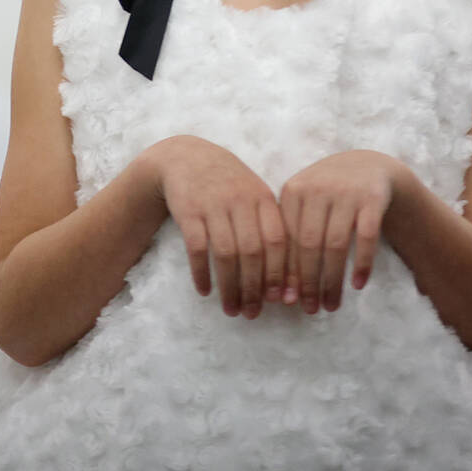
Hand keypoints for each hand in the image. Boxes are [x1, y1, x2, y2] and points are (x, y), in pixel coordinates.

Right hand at [146, 135, 286, 317]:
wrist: (185, 157)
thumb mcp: (254, 196)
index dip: (281, 273)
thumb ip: (270, 228)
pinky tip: (204, 291)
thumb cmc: (229, 184)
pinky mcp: (187, 211)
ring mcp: (212, 205)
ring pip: (225, 254)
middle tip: (253, 313)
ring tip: (231, 310)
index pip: (278, 242)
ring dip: (229, 287)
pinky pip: (197, 248)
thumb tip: (286, 278)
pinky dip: (201, 273)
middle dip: (254, 288)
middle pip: (252, 252)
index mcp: (263, 199)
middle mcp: (240, 201)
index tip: (282, 301)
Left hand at [277, 150, 401, 313]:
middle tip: (308, 309)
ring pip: (335, 245)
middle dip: (307, 281)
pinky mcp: (373, 199)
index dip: (283, 271)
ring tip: (331, 305)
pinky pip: (365, 237)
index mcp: (292, 191)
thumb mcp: (305, 206)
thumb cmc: (328, 195)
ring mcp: (346, 193)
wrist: (368, 166)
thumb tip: (282, 287)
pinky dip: (361, 263)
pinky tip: (357, 285)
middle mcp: (317, 189)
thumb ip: (293, 237)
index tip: (284, 300)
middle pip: (307, 244)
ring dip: (332, 279)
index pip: (284, 239)